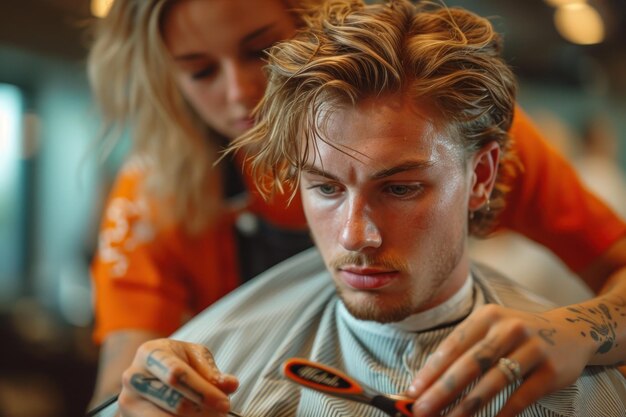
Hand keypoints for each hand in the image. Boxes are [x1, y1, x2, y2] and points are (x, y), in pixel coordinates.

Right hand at [118, 338, 238, 415]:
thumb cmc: (177, 360)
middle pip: (174, 402)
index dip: (203, 391)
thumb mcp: (195, 357)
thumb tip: (231, 385)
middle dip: (203, 410)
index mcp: (150, 353)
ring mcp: (129, 402)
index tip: (224, 403)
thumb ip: (211, 371)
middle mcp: (134, 377)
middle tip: (222, 412)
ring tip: (211, 415)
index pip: (177, 374)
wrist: (150, 372)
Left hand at [406, 304, 594, 416]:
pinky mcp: (550, 370)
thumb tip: (428, 382)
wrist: (570, 332)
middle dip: (443, 390)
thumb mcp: (491, 330)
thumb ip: (464, 351)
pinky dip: (503, 413)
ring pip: (494, 381)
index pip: (452, 346)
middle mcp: (508, 328)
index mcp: (487, 317)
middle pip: (470, 363)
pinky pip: (522, 396)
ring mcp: (532, 348)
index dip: (431, 370)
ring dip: (468, 406)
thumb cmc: (517, 336)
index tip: (413, 391)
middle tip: (423, 410)